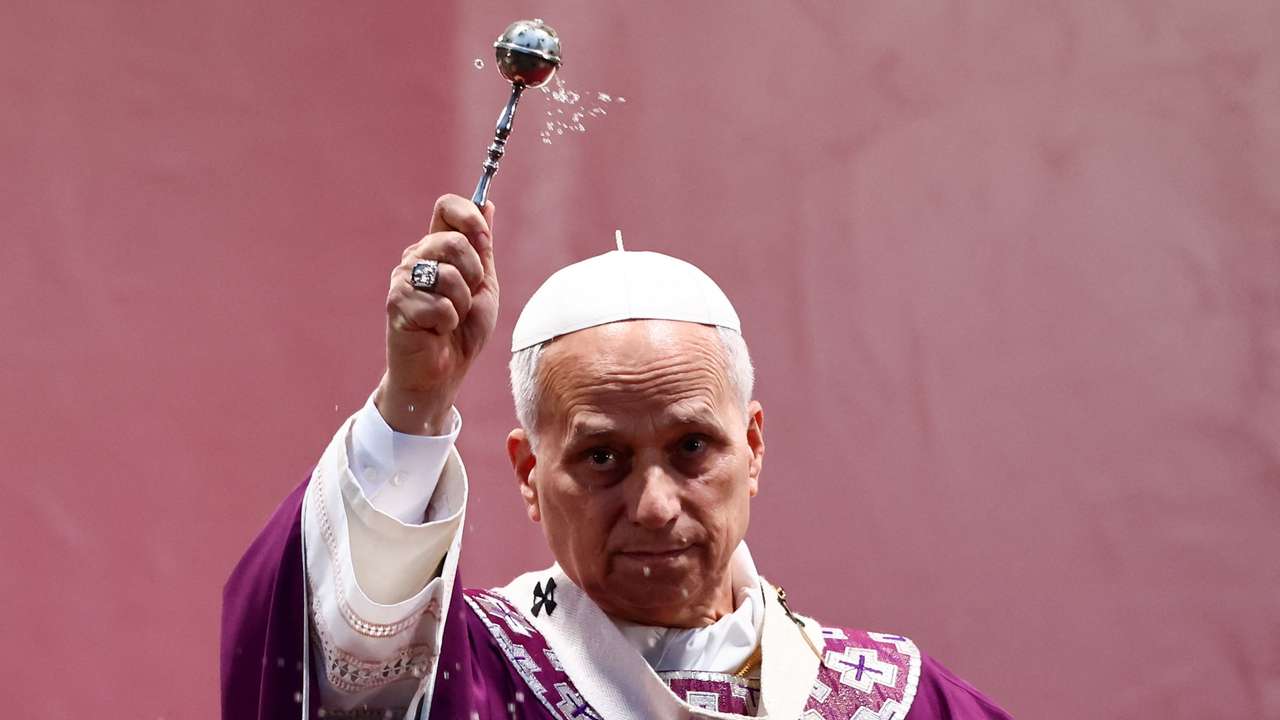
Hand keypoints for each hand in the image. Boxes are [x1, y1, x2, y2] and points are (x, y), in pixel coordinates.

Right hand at [377, 194, 497, 433]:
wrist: (444, 374)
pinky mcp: (397, 303)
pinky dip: (447, 323)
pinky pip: (439, 305)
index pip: (446, 206)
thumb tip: (488, 203)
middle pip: (452, 240)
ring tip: (449, 319)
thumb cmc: (463, 332)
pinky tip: (436, 331)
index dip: (469, 217)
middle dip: (473, 275)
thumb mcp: (484, 285)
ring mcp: (402, 279)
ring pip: (448, 275)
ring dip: (461, 304)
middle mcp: (416, 257)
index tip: (483, 241)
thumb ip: (483, 247)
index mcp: (437, 248)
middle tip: (465, 299)